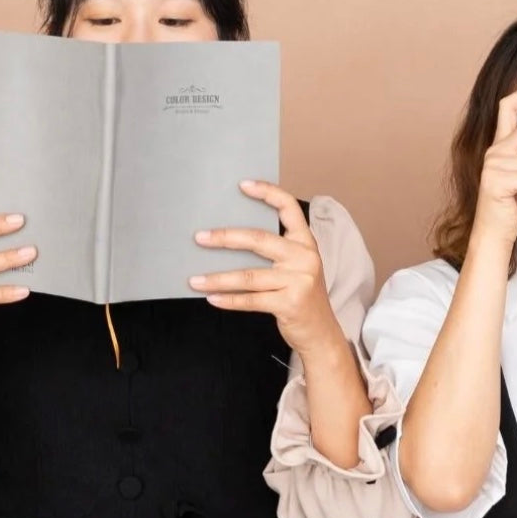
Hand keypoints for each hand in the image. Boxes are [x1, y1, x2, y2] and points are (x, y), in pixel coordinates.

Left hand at [190, 182, 337, 356]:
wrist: (321, 332)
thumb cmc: (302, 297)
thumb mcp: (297, 268)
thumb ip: (277, 252)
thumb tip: (231, 240)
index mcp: (306, 243)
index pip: (289, 208)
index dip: (267, 192)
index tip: (242, 185)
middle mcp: (304, 258)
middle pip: (259, 240)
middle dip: (225, 238)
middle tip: (200, 238)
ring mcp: (299, 281)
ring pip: (249, 275)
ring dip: (218, 278)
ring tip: (195, 279)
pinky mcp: (290, 303)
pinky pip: (251, 300)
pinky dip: (229, 300)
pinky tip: (213, 298)